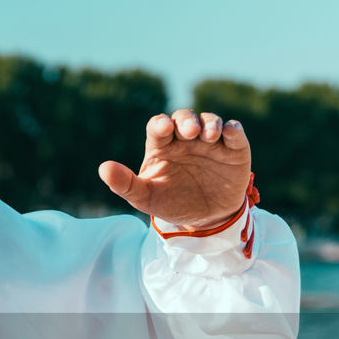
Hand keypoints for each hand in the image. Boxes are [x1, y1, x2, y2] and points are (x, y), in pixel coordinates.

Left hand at [97, 110, 251, 230]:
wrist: (205, 220)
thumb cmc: (171, 204)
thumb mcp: (145, 198)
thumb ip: (124, 184)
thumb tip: (103, 168)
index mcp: (163, 146)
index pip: (158, 126)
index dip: (160, 124)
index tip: (163, 129)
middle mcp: (186, 139)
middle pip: (184, 118)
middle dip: (186, 121)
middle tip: (189, 132)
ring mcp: (211, 142)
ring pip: (210, 120)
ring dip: (210, 123)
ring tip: (208, 136)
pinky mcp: (234, 149)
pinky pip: (235, 132)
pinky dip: (233, 129)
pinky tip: (230, 132)